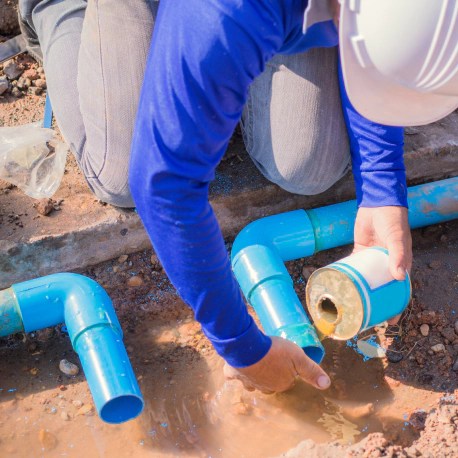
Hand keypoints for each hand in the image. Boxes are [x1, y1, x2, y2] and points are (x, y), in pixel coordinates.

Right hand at [223, 336, 330, 393]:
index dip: (287, 371)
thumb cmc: (274, 352)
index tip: (286, 361)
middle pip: (269, 384)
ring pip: (252, 383)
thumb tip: (326, 384)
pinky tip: (234, 368)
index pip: (286, 381)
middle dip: (271, 376)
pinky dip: (234, 373)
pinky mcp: (233, 373)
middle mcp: (264, 387)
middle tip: (271, 361)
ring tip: (255, 365)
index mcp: (280, 384)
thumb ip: (311, 370)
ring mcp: (247, 381)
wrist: (246, 347)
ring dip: (254, 376)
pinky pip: (233, 376)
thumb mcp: (298, 358)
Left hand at [353, 206, 411, 324]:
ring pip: (366, 278)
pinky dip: (350, 273)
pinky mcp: (360, 250)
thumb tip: (399, 276)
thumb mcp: (398, 238)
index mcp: (400, 264)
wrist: (378, 203)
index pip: (399, 289)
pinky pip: (355, 265)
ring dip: (360, 289)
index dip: (395, 304)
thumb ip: (399, 255)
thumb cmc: (393, 220)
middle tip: (366, 315)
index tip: (390, 320)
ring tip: (352, 303)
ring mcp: (372, 258)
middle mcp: (386, 263)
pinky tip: (342, 283)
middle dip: (375, 301)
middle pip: (381, 287)